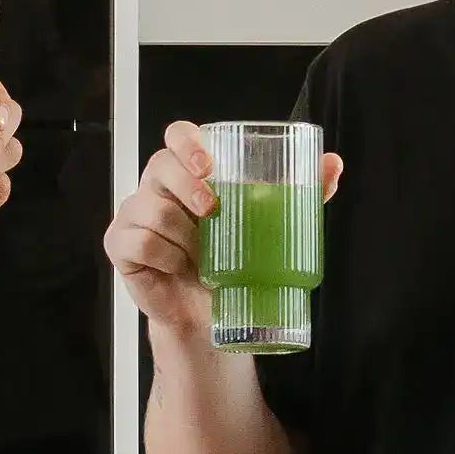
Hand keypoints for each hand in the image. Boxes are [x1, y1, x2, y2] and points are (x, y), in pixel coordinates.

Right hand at [104, 121, 343, 350]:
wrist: (210, 318)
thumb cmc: (232, 264)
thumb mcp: (268, 225)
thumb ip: (298, 193)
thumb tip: (332, 164)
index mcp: (188, 174)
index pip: (177, 135)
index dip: (187, 141)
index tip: (209, 164)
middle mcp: (158, 188)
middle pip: (159, 164)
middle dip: (186, 185)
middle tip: (212, 210)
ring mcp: (135, 215)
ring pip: (152, 207)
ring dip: (182, 234)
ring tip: (200, 254)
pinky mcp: (121, 246)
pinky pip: (138, 241)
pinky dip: (163, 256)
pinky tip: (176, 267)